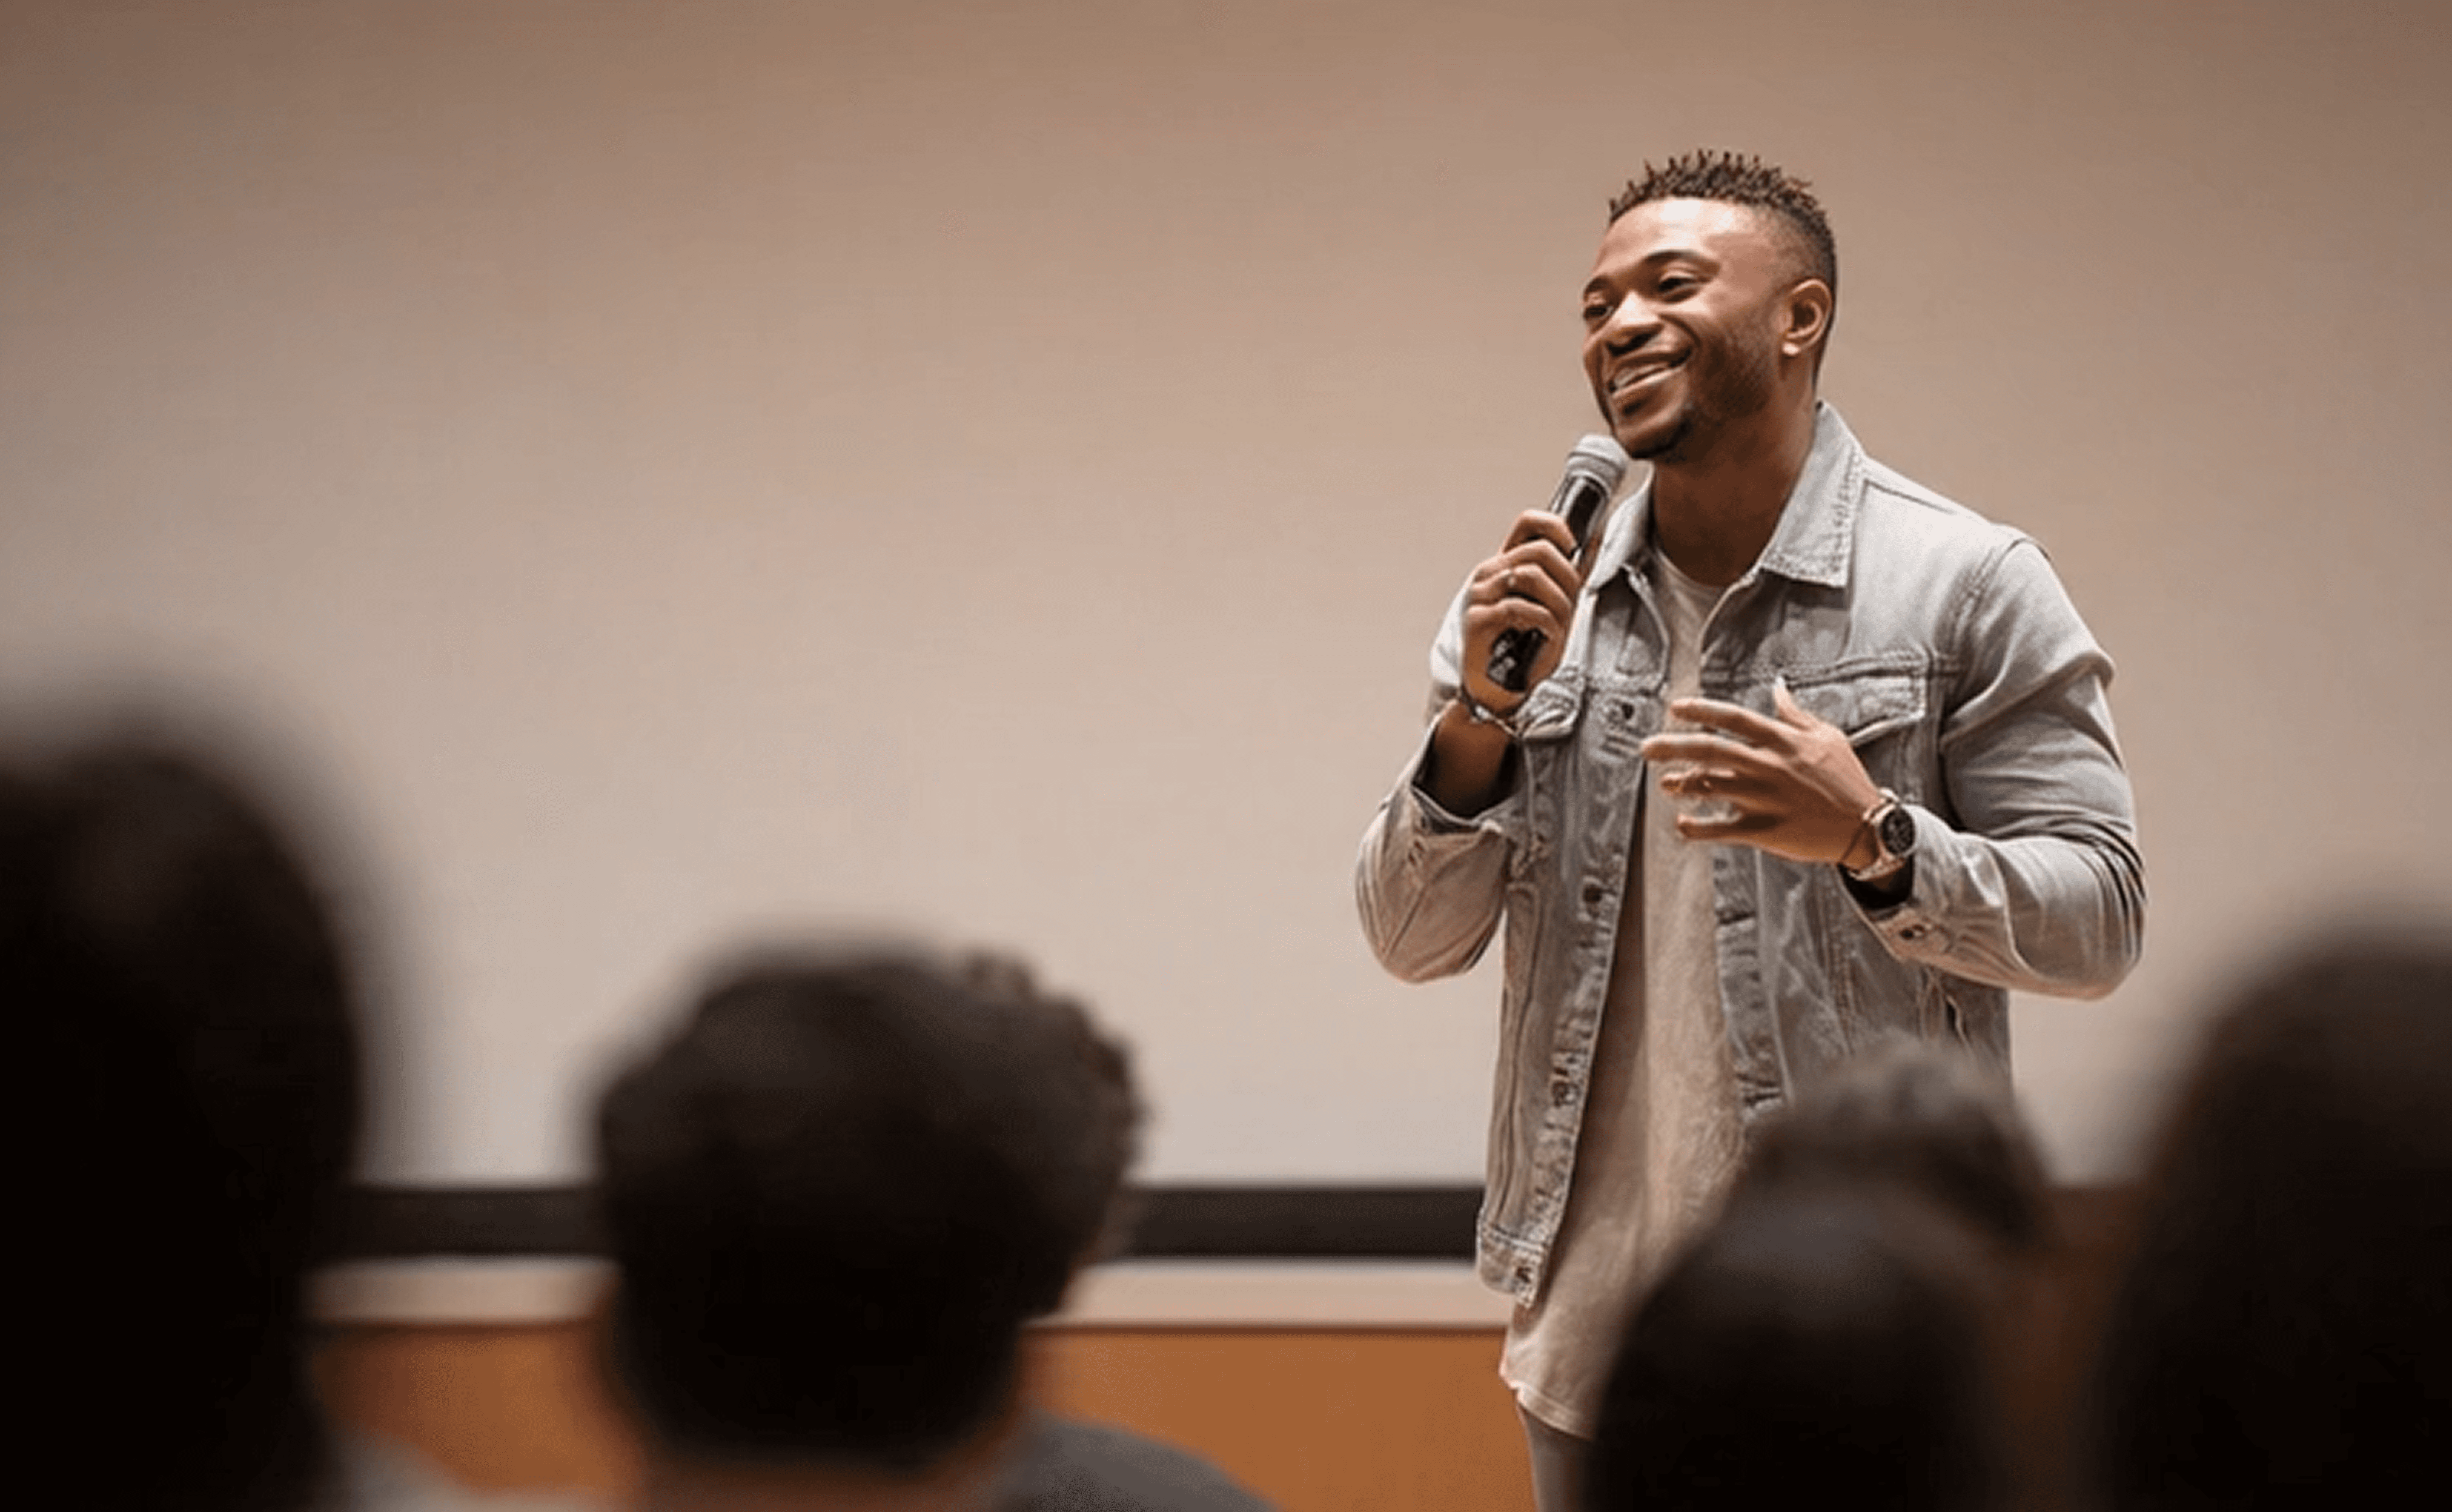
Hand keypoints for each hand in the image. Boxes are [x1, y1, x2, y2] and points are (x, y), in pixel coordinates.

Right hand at [1459, 511, 1583, 711]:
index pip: (1528, 523)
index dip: (1556, 527)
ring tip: (1558, 624)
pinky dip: (1542, 622)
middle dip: (1567, 577)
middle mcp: (1489, 575)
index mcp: (1507, 565)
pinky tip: (1545, 635)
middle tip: (1572, 603)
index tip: (1574, 549)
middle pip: (1538, 551)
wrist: (1500, 691)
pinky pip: (1518, 608)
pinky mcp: (1476, 621)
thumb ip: (1570, 574)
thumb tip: (1595, 539)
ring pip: (1530, 575)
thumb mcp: (1555, 605)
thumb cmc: (1524, 649)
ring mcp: (1480, 596)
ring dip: (1557, 602)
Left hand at [1640, 680, 1884, 863]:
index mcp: (1784, 742)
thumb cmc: (1846, 779)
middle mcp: (1771, 767)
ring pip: (1712, 788)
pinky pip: (1722, 830)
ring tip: (1664, 783)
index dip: (1702, 711)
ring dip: (1682, 785)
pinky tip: (1681, 824)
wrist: (1867, 826)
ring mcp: (1767, 800)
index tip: (1675, 708)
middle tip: (1647, 747)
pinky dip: (1697, 828)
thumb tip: (1777, 687)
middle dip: (1674, 746)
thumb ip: (1795, 714)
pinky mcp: (1766, 831)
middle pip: (1712, 750)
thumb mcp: (1827, 737)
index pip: (1734, 718)